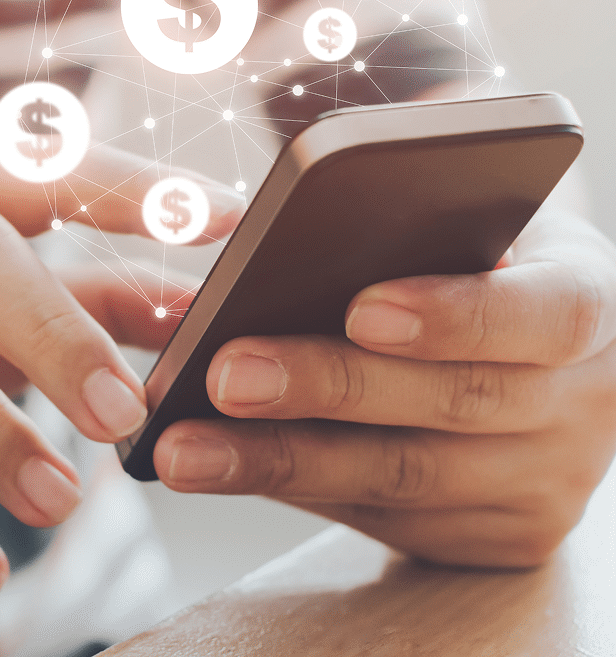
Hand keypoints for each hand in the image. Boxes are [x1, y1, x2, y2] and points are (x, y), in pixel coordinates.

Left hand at [154, 207, 615, 565]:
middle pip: (453, 403)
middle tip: (224, 373)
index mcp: (589, 301)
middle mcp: (584, 403)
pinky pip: (382, 515)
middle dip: (327, 389)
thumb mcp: (469, 221)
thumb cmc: (468, 256)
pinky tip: (220, 466)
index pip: (547, 313)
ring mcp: (545, 482)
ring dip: (278, 461)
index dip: (456, 314)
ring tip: (183, 447)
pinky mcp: (496, 537)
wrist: (520, 338)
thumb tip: (272, 233)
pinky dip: (290, 488)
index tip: (362, 307)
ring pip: (402, 476)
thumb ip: (408, 220)